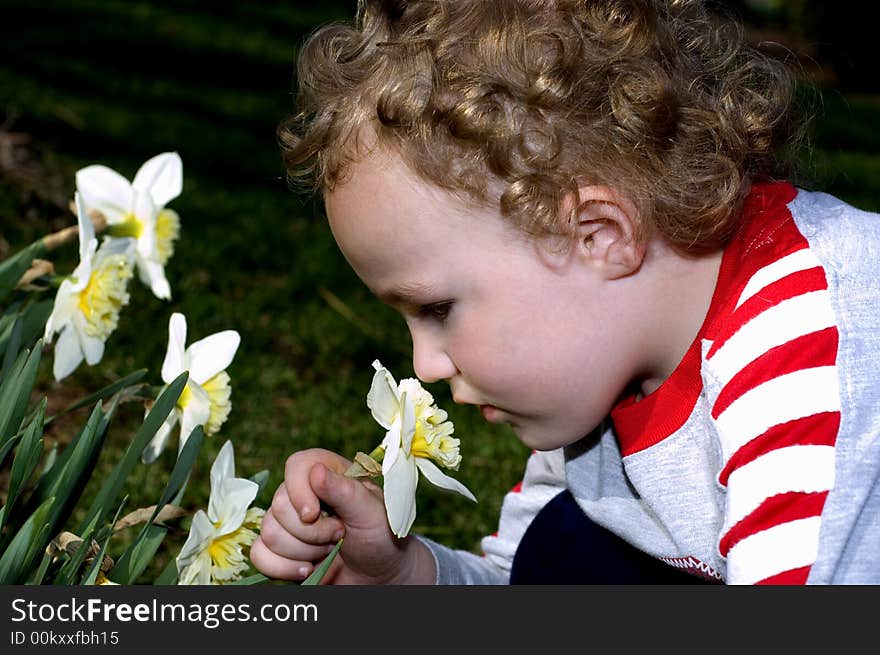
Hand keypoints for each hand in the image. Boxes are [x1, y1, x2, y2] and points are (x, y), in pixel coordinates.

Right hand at [250, 448, 434, 583]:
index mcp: (328, 473)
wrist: (379, 575)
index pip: (296, 465)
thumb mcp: (371, 512)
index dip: (299, 490)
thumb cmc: (381, 537)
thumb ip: (345, 491)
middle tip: (339, 536)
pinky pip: (259, 555)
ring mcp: (288, 522)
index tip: (314, 514)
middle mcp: (303, 493)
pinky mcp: (279, 550)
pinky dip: (284, 568)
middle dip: (311, 532)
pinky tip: (309, 569)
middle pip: (279, 505)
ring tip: (330, 551)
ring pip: (269, 533)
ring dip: (303, 551)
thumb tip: (316, 471)